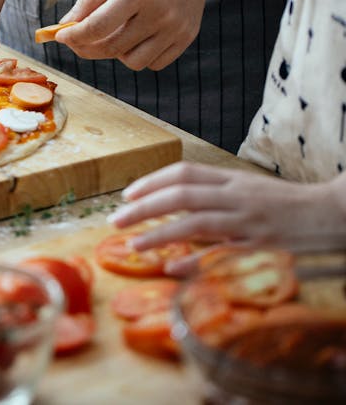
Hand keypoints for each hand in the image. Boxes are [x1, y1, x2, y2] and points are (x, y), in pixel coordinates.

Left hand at [55, 0, 213, 70]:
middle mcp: (160, 14)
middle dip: (86, 48)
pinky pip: (154, 63)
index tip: (60, 37)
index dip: (73, 36)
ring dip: (115, 53)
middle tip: (76, 39)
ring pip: (132, 62)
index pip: (96, 27)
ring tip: (114, 31)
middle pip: (111, 48)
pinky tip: (135, 34)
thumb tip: (66, 25)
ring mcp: (176, 29)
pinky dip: (139, 54)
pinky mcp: (186, 37)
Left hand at [107, 162, 345, 274]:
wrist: (334, 212)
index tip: (126, 195)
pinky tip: (172, 269)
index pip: (184, 173)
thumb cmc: (284, 204)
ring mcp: (249, 221)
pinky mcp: (260, 246)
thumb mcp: (247, 190)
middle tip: (117, 220)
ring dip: (160, 234)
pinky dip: (196, 262)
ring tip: (133, 245)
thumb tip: (173, 208)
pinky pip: (222, 254)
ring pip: (196, 223)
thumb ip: (213, 195)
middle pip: (182, 195)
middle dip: (144, 207)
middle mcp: (236, 196)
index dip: (151, 182)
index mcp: (232, 179)